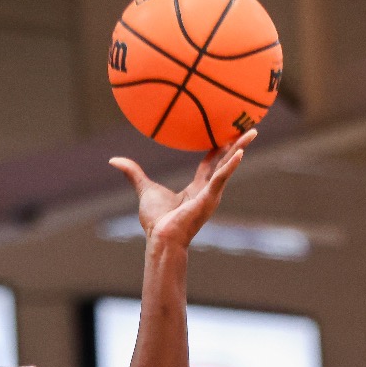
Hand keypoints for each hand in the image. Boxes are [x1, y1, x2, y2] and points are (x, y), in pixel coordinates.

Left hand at [110, 129, 254, 250]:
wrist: (160, 238)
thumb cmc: (155, 220)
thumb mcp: (144, 188)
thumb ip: (132, 173)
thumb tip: (113, 160)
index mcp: (195, 189)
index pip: (209, 165)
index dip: (216, 150)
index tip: (223, 135)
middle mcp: (207, 191)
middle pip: (225, 162)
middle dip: (237, 145)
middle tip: (249, 128)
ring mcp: (210, 194)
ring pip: (228, 166)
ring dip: (240, 148)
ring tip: (252, 132)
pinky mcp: (209, 199)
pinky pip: (221, 178)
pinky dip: (231, 165)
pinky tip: (240, 152)